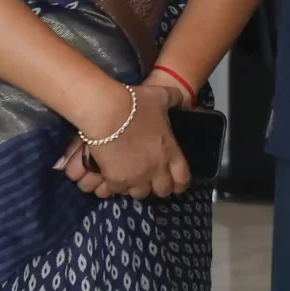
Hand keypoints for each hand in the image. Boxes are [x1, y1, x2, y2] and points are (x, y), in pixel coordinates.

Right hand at [59, 78, 188, 199]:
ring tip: (133, 180)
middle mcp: (156, 169)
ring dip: (138, 188)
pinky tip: (115, 179)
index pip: (182, 177)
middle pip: (163, 190)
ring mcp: (136, 177)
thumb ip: (175, 99)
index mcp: (170, 152)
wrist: (107, 113)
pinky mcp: (116, 180)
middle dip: (159, 187)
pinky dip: (117, 187)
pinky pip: (118, 191)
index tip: (177, 184)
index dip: (180, 183)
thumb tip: (182, 100)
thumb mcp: (161, 96)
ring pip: (140, 194)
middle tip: (153, 181)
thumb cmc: (136, 104)